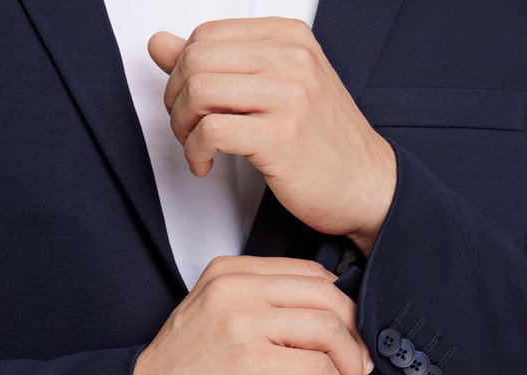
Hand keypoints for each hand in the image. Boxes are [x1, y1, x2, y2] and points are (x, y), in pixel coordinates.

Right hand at [129, 256, 373, 374]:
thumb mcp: (208, 317)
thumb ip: (253, 305)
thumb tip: (316, 316)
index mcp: (229, 273)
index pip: (310, 275)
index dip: (342, 308)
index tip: (348, 336)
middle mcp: (237, 290)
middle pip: (328, 300)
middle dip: (355, 336)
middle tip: (359, 366)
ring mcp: (244, 325)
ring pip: (330, 332)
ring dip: (350, 367)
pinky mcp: (253, 364)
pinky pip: (319, 369)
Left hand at [148, 17, 396, 255]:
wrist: (368, 186)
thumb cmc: (322, 143)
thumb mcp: (274, 90)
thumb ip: (217, 64)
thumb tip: (158, 43)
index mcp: (289, 37)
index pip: (205, 36)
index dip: (182, 73)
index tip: (190, 106)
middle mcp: (291, 57)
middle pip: (195, 61)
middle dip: (175, 101)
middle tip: (186, 130)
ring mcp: (289, 95)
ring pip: (199, 91)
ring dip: (182, 127)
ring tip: (196, 148)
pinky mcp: (281, 136)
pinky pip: (211, 132)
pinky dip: (196, 153)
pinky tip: (205, 166)